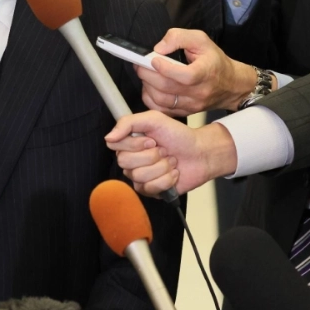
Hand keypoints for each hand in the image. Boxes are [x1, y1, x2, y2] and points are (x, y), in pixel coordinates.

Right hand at [105, 111, 238, 194]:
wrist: (200, 153)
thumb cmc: (178, 135)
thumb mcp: (154, 119)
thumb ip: (127, 123)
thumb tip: (108, 137)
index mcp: (129, 143)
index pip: (114, 146)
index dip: (134, 144)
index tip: (151, 140)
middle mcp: (131, 160)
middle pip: (125, 162)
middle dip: (150, 156)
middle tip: (164, 150)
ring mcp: (140, 177)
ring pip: (139, 176)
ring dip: (161, 167)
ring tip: (171, 161)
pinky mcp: (151, 190)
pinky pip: (150, 188)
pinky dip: (166, 179)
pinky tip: (174, 173)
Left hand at [135, 29, 258, 115]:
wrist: (230, 85)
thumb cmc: (214, 60)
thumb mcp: (200, 40)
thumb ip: (179, 38)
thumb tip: (159, 48)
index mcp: (205, 72)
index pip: (184, 76)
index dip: (165, 68)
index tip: (153, 59)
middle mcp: (199, 92)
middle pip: (167, 88)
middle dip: (147, 74)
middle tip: (140, 64)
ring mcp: (192, 105)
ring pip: (161, 100)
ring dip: (146, 86)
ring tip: (145, 74)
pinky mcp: (185, 112)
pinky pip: (161, 110)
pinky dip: (150, 99)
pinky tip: (150, 87)